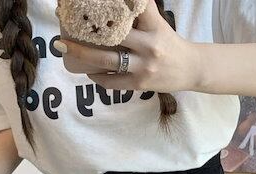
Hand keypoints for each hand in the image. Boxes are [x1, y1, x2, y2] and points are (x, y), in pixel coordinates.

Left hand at [55, 0, 200, 92]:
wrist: (190, 69)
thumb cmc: (169, 43)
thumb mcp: (158, 23)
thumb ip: (141, 13)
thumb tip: (117, 6)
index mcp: (153, 26)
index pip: (134, 8)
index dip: (112, 6)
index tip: (90, 4)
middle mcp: (149, 45)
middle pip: (113, 36)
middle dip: (86, 33)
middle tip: (64, 30)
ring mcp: (144, 67)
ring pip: (108, 61)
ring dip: (84, 56)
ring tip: (67, 49)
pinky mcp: (140, 84)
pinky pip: (113, 82)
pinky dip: (99, 78)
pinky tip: (89, 72)